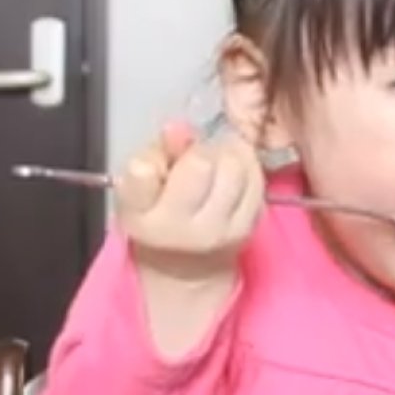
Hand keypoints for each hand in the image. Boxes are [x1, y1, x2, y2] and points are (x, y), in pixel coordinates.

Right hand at [117, 119, 265, 282]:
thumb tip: (179, 127)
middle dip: (199, 151)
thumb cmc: (155, 217)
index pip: (146, 173)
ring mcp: (223, 231)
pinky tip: (232, 174)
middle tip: (192, 160)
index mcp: (145, 218)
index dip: (156, 157)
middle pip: (203, 162)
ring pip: (235, 165)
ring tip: (214, 165)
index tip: (158, 163)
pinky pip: (256, 176)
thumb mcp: (138, 188)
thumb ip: (154, 154)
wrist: (186, 267)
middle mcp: (185, 230)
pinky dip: (246, 166)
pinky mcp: (252, 226)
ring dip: (226, 154)